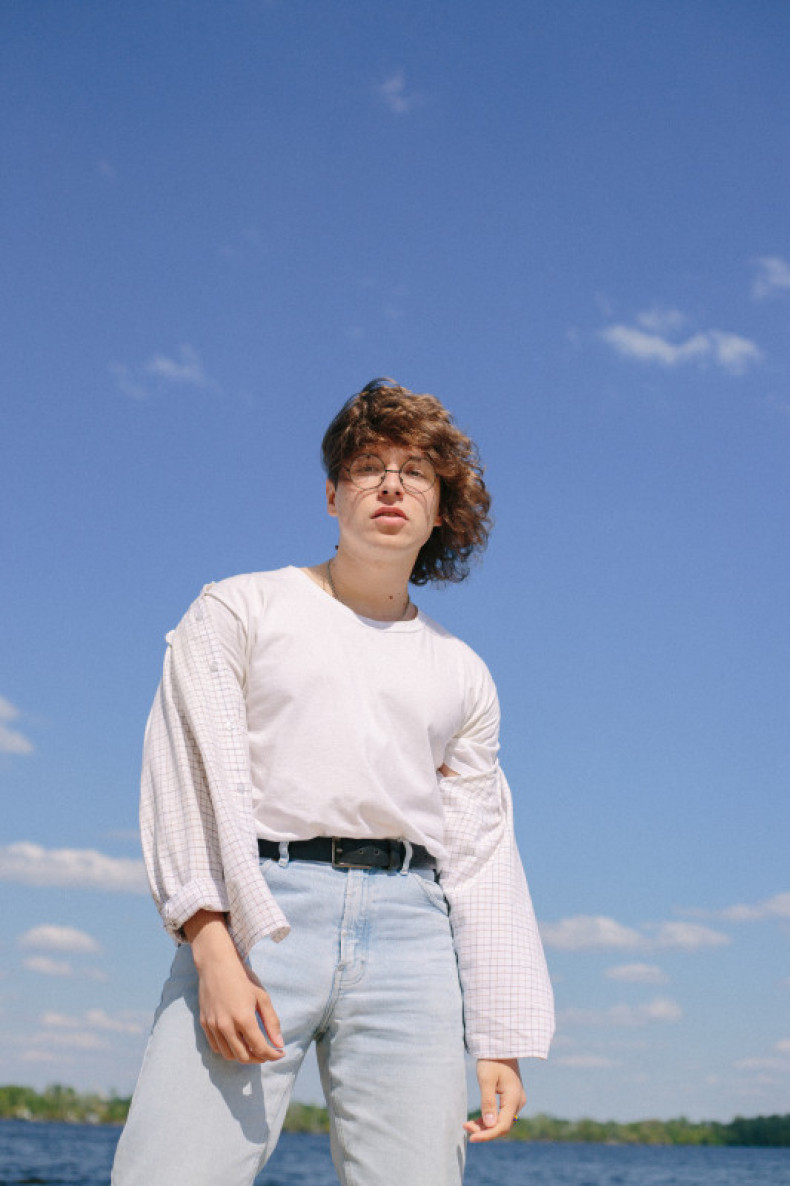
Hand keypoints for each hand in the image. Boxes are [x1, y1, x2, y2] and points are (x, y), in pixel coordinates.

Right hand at [184, 910, 284, 1063]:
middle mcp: (226, 1026)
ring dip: (244, 1056)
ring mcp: (213, 1026)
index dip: (272, 1055)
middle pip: (244, 1056)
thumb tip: (279, 1044)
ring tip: (254, 1049)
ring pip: (229, 1055)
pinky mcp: (204, 1024)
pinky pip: (216, 1047)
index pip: (260, 1048)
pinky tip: (237, 1043)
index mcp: (243, 1018)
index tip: (280, 1053)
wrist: (216, 965)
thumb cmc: (242, 978)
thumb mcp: (262, 997)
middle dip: (259, 1058)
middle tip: (268, 1052)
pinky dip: (228, 1051)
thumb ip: (272, 1022)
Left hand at [463, 1058, 525, 1142]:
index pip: (502, 1126)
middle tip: (465, 1127)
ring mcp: (516, 1100)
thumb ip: (488, 1103)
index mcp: (514, 1098)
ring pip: (501, 1120)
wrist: (500, 1046)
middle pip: (502, 1125)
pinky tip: (475, 1121)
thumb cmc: (492, 1060)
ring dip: (485, 1125)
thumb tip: (489, 1125)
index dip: (487, 1135)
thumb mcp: (486, 1080)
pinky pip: (501, 1114)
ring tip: (467, 1125)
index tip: (471, 1138)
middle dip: (484, 1130)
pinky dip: (489, 1118)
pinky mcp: (511, 1098)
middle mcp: (518, 1102)